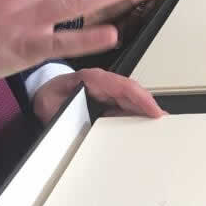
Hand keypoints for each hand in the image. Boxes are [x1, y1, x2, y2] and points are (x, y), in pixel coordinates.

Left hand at [31, 68, 166, 123]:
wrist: (44, 94)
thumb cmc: (48, 97)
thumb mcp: (51, 106)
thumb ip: (66, 114)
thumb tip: (82, 125)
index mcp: (91, 79)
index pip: (122, 86)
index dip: (140, 98)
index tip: (153, 110)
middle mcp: (103, 83)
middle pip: (132, 93)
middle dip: (149, 106)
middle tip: (162, 122)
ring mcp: (108, 91)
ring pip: (132, 99)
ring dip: (146, 111)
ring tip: (158, 125)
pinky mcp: (109, 100)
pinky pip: (127, 105)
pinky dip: (138, 114)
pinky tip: (145, 124)